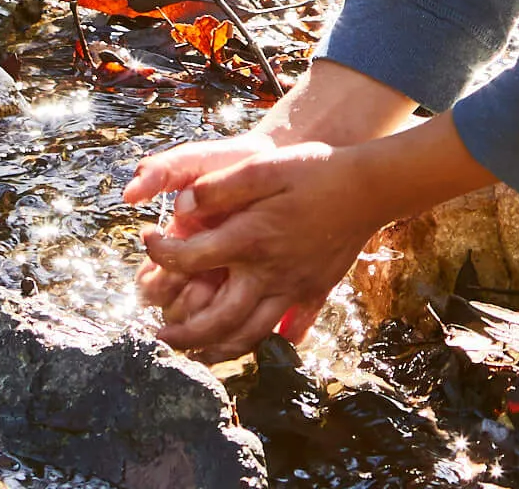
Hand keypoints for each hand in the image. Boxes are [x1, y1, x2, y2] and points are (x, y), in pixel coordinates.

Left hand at [130, 114, 495, 358]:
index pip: (190, 259)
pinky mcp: (314, 290)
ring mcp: (293, 287)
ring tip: (195, 351)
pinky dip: (261, 342)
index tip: (148, 240)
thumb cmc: (316, 170)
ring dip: (215, 349)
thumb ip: (221, 187)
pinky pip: (284, 328)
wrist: (370, 186)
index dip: (160, 253)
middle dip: (183, 334)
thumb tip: (182, 204)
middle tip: (159, 335)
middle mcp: (269, 272)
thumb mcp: (265, 166)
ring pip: (248, 335)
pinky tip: (246, 341)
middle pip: (217, 321)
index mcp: (251, 239)